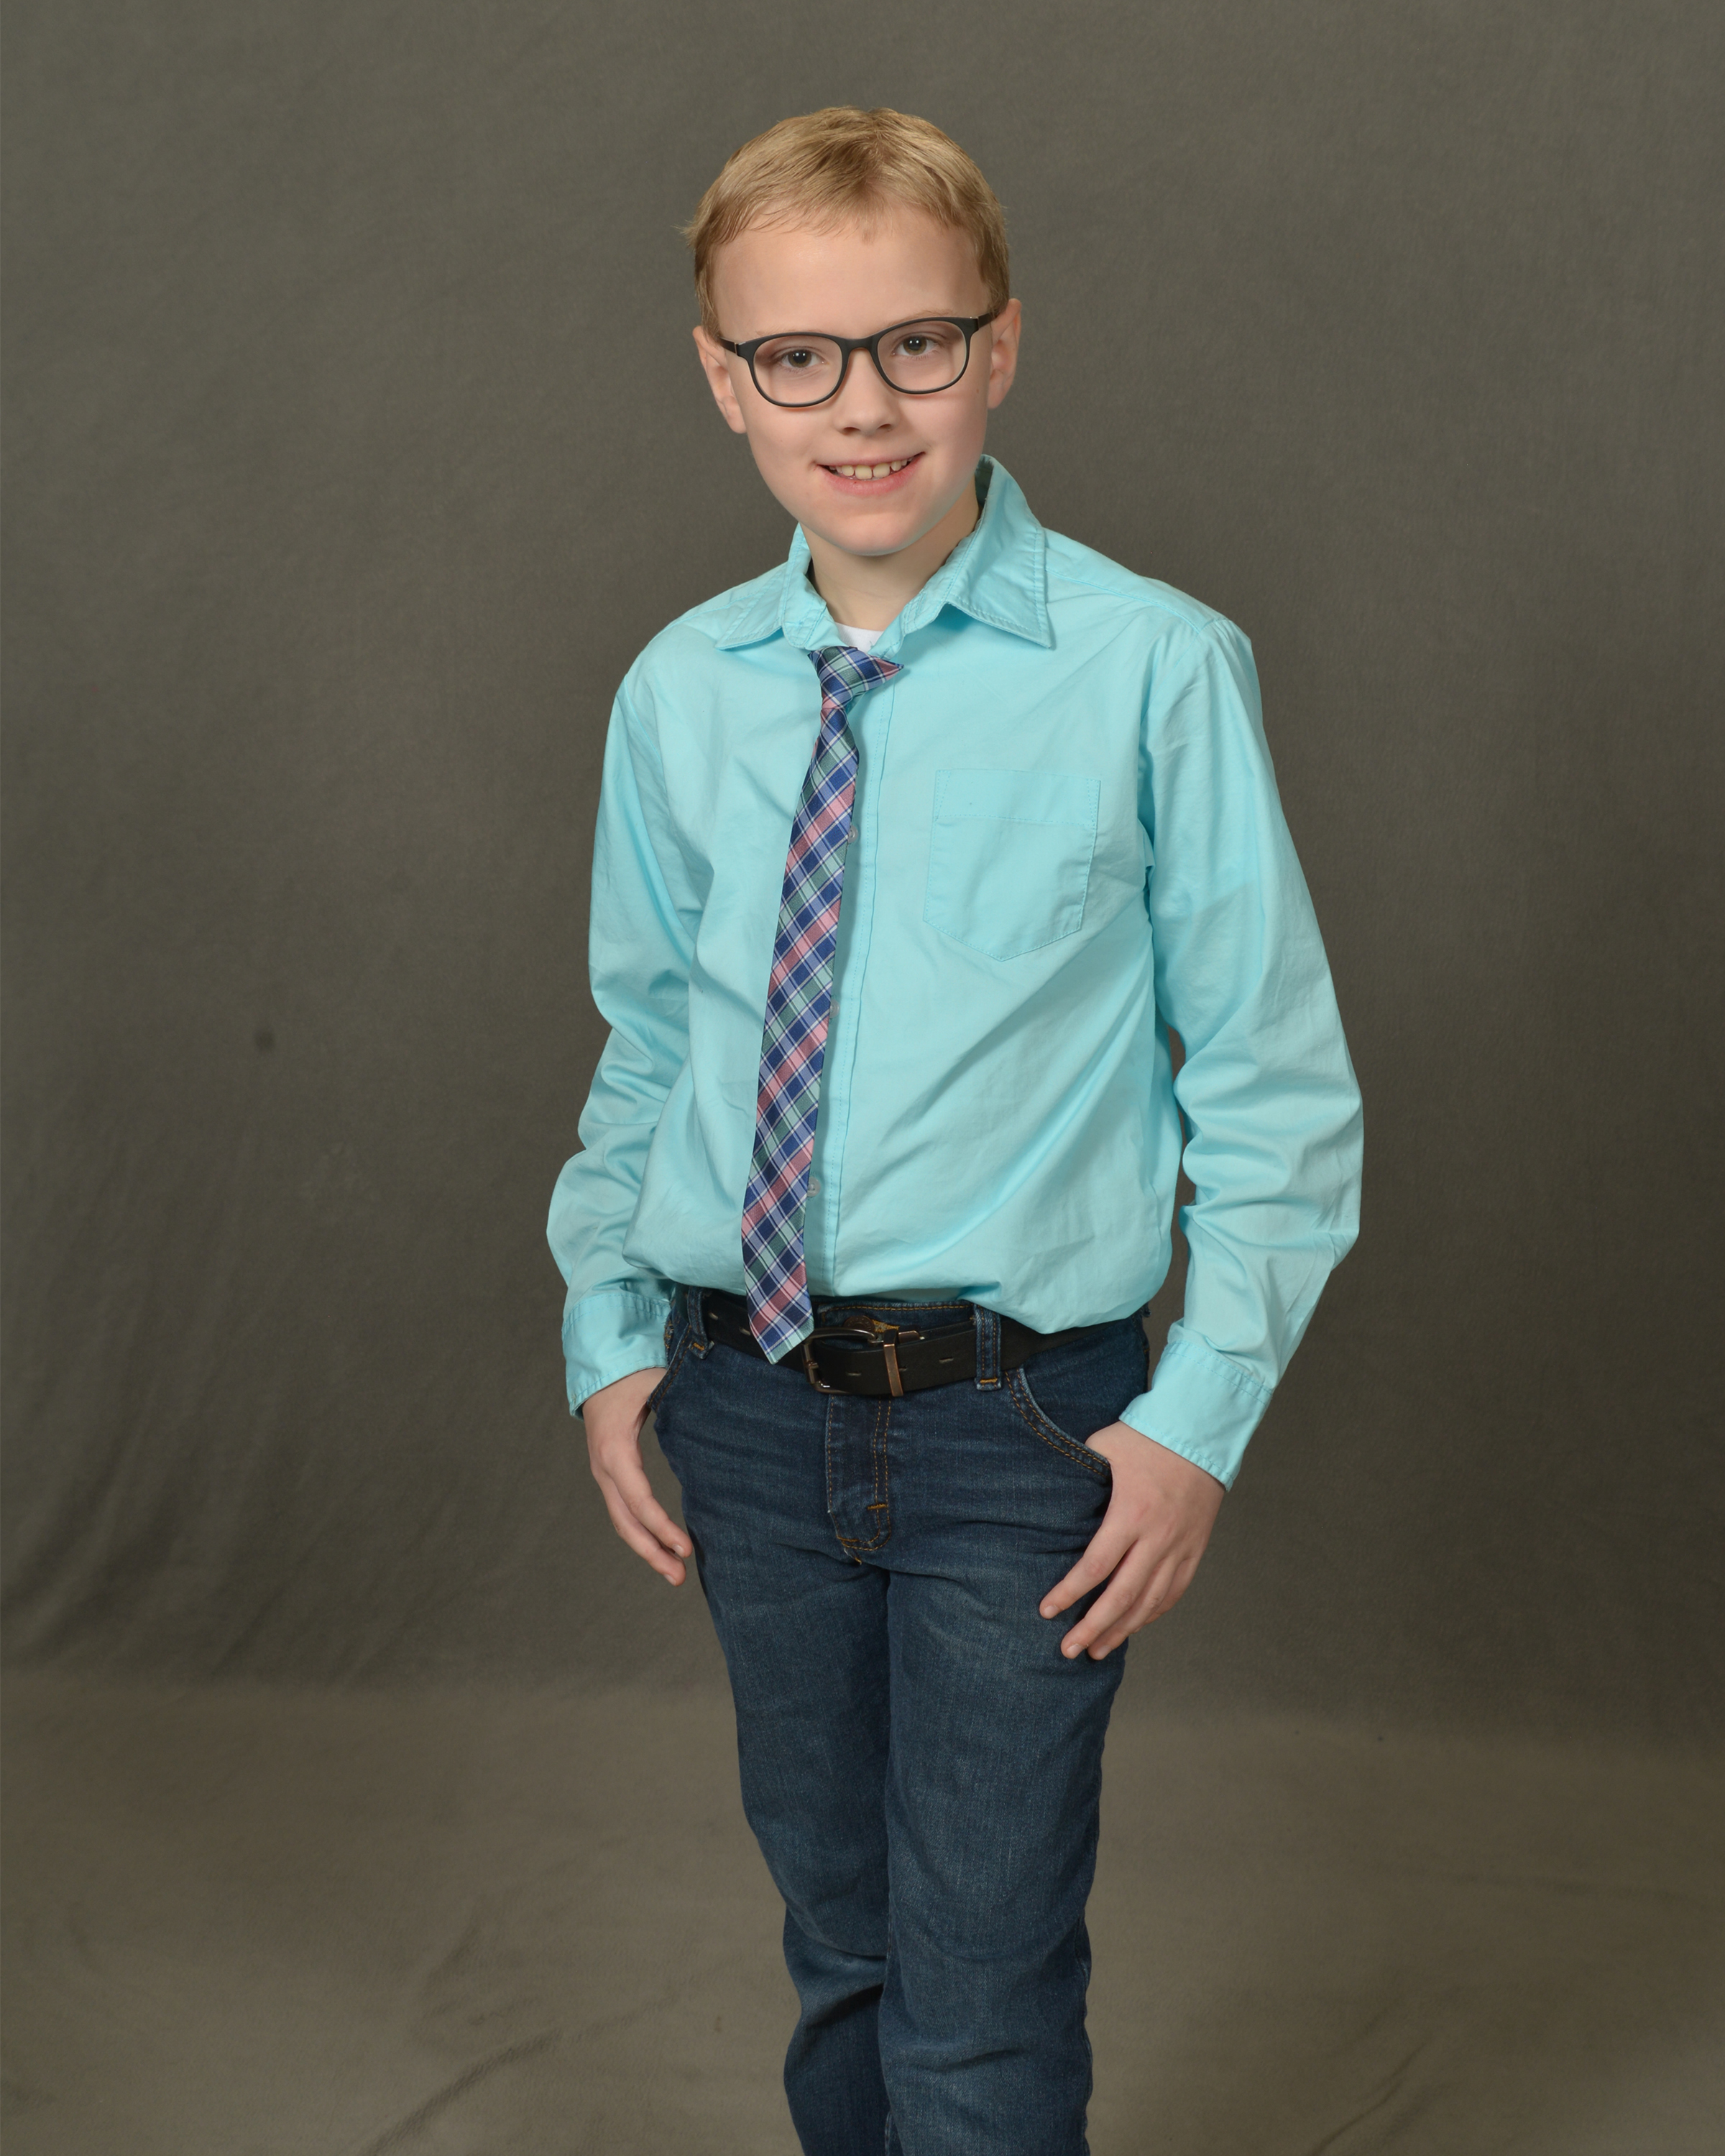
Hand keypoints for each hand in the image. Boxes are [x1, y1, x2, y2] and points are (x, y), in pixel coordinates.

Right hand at [583, 1366, 689, 1585]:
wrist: (600, 1364)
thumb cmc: (634, 1372)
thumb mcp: (659, 1382)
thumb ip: (685, 1402)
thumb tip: (721, 1420)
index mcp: (616, 1450)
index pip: (638, 1499)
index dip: (661, 1526)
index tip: (686, 1547)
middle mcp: (604, 1467)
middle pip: (626, 1521)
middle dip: (652, 1552)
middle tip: (680, 1576)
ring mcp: (604, 1472)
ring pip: (622, 1520)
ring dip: (647, 1549)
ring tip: (675, 1573)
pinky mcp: (610, 1472)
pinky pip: (624, 1509)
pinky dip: (642, 1532)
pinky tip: (661, 1546)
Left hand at [1039, 1424, 1224, 1659]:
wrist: (1199, 1432)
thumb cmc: (1144, 1437)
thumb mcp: (1103, 1449)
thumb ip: (1077, 1476)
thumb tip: (1045, 1495)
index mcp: (1131, 1514)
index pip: (1095, 1567)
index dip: (1069, 1594)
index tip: (1047, 1612)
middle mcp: (1157, 1538)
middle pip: (1122, 1596)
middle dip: (1092, 1628)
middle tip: (1068, 1650)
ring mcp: (1180, 1547)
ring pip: (1149, 1602)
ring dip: (1122, 1630)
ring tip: (1097, 1651)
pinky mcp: (1195, 1550)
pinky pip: (1173, 1592)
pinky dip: (1152, 1613)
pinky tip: (1133, 1626)